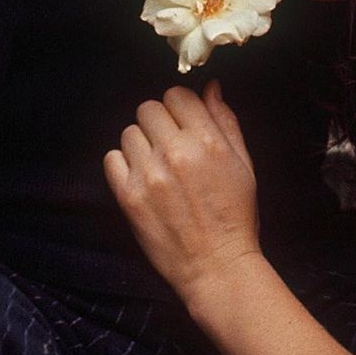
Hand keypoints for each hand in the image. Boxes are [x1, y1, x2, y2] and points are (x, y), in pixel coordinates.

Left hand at [104, 82, 258, 299]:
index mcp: (208, 141)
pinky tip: (141, 178)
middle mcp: (176, 153)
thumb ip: (225, 122)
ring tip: (157, 166)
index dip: (180, 107)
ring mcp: (149, 175)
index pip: (177, 95)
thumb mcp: (243, 165)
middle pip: (148, 108)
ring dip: (141, 144)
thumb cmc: (235, 217)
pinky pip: (111, 159)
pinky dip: (123, 165)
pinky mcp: (129, 197)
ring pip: (129, 132)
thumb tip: (211, 88)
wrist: (217, 267)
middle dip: (159, 122)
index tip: (183, 123)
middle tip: (169, 145)